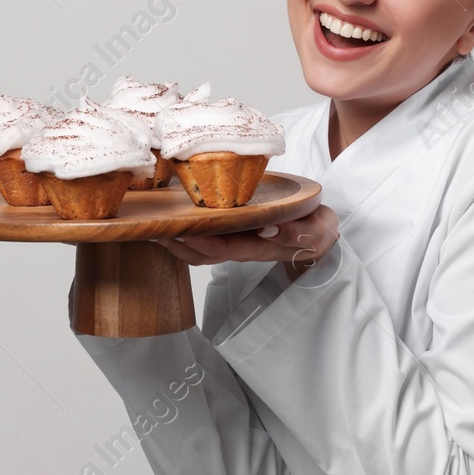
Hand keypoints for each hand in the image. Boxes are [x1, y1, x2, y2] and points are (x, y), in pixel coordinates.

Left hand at [155, 205, 340, 281]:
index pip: (228, 248)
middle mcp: (245, 249)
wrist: (320, 236)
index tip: (184, 232)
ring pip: (200, 250)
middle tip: (156, 228)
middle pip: (205, 253)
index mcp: (262, 246)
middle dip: (179, 243)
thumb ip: (302, 232)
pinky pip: (204, 240)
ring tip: (154, 227)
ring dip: (176, 242)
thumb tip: (274, 227)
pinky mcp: (233, 236)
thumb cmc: (318, 230)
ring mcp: (237, 244)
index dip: (204, 243)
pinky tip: (170, 221)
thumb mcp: (320, 231)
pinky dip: (185, 234)